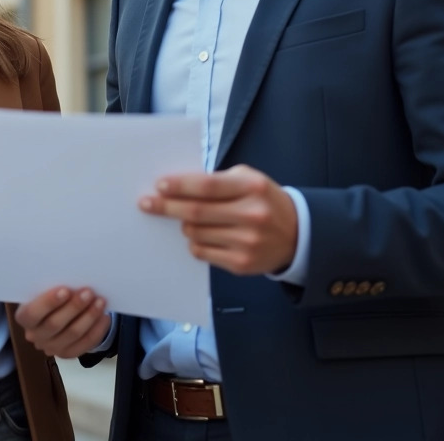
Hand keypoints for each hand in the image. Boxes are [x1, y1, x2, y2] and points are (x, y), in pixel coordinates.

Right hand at [15, 286, 110, 357]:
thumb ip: (51, 286)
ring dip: (89, 316)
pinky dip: (97, 329)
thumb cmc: (50, 296)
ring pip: (73, 334)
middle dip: (74, 307)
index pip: (32, 313)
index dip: (48, 302)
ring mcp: (52, 347)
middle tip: (88, 292)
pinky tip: (104, 317)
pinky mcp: (68, 353)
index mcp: (24, 317)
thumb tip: (72, 278)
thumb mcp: (44, 289)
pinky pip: (85, 343)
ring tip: (100, 301)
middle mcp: (35, 336)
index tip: (65, 290)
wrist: (55, 314)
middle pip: (55, 324)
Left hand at [140, 164, 297, 275]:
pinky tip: (198, 235)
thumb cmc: (263, 200)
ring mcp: (247, 243)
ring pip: (196, 234)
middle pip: (197, 212)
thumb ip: (217, 181)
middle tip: (146, 203)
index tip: (159, 185)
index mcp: (252, 188)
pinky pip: (202, 253)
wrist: (296, 234)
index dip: (180, 186)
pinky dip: (194, 243)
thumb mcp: (248, 180)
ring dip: (183, 226)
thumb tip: (176, 188)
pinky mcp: (241, 264)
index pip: (208, 186)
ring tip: (184, 219)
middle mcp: (252, 215)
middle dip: (167, 207)